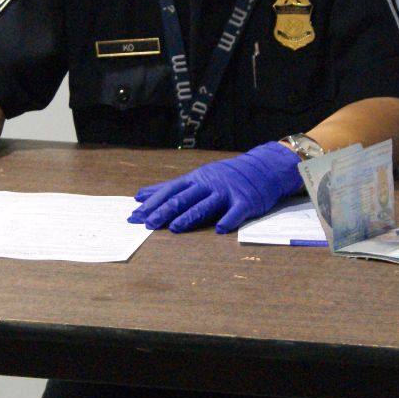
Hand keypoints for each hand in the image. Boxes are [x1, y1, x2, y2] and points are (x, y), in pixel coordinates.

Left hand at [129, 141, 303, 233]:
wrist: (261, 168)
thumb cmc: (224, 176)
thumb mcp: (195, 178)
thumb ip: (168, 189)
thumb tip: (139, 196)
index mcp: (195, 180)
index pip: (170, 191)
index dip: (153, 203)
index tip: (136, 214)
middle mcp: (209, 184)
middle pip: (184, 198)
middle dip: (165, 210)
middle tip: (149, 223)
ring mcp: (227, 192)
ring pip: (206, 204)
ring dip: (190, 216)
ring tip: (176, 227)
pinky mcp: (245, 201)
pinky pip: (236, 212)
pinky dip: (229, 220)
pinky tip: (220, 229)